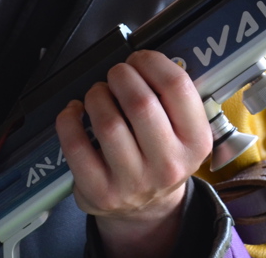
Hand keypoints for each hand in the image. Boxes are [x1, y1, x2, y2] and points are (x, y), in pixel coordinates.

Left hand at [55, 50, 211, 257]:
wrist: (146, 209)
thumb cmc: (160, 154)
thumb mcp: (183, 131)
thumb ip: (173, 97)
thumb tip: (145, 55)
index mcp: (196, 143)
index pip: (177, 87)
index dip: (152, 62)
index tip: (140, 59)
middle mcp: (168, 165)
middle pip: (140, 102)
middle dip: (121, 75)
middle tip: (116, 74)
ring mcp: (133, 182)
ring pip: (107, 122)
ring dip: (96, 95)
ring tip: (98, 93)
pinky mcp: (100, 192)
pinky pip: (76, 145)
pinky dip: (69, 119)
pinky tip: (74, 111)